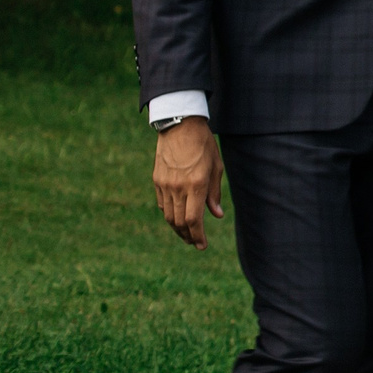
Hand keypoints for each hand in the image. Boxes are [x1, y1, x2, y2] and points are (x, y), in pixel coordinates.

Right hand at [153, 118, 223, 247]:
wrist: (179, 126)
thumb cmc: (203, 145)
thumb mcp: (216, 167)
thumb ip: (214, 193)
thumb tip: (216, 215)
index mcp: (196, 184)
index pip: (194, 219)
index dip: (198, 236)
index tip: (202, 245)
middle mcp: (178, 187)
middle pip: (179, 221)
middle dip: (188, 236)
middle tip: (196, 243)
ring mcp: (164, 185)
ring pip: (169, 215)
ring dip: (178, 228)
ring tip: (187, 234)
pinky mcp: (156, 181)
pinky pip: (162, 204)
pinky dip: (170, 214)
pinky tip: (178, 218)